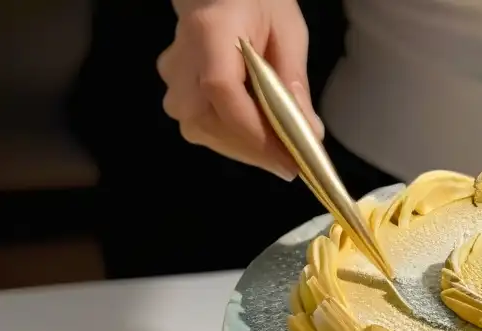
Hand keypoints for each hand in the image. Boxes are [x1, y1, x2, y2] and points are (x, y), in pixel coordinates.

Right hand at [157, 0, 324, 179]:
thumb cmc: (257, 4)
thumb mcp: (287, 31)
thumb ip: (293, 80)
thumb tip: (309, 132)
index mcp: (209, 32)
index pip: (222, 91)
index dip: (256, 132)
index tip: (289, 158)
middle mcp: (180, 60)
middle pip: (209, 121)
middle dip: (255, 149)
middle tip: (292, 163)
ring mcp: (171, 78)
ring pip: (203, 132)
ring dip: (246, 150)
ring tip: (279, 153)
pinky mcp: (174, 93)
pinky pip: (202, 128)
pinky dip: (234, 141)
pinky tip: (259, 140)